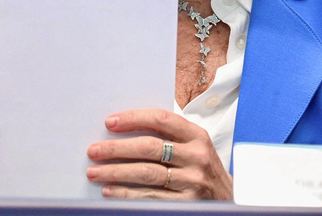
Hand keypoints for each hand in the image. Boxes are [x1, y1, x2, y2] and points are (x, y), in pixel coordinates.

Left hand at [86, 108, 231, 200]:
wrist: (227, 199)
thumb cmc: (202, 168)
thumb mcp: (195, 146)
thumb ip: (170, 136)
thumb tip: (125, 130)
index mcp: (197, 136)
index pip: (162, 120)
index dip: (134, 119)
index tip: (110, 123)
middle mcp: (196, 156)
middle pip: (149, 148)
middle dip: (117, 149)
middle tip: (93, 150)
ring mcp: (192, 181)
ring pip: (146, 173)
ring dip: (116, 172)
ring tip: (94, 172)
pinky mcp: (185, 203)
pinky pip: (149, 197)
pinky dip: (126, 194)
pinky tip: (110, 191)